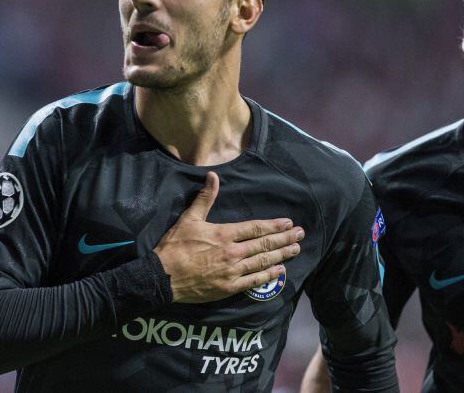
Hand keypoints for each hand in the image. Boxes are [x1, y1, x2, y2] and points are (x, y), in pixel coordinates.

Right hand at [153, 171, 302, 302]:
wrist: (163, 276)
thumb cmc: (175, 246)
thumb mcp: (189, 218)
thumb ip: (204, 198)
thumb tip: (213, 176)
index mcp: (224, 234)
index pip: (255, 228)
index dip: (274, 225)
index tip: (288, 223)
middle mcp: (233, 252)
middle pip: (264, 244)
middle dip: (284, 239)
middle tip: (300, 235)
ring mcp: (232, 271)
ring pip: (263, 262)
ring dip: (281, 255)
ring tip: (295, 250)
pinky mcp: (228, 287)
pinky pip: (253, 281)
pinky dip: (268, 276)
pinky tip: (280, 271)